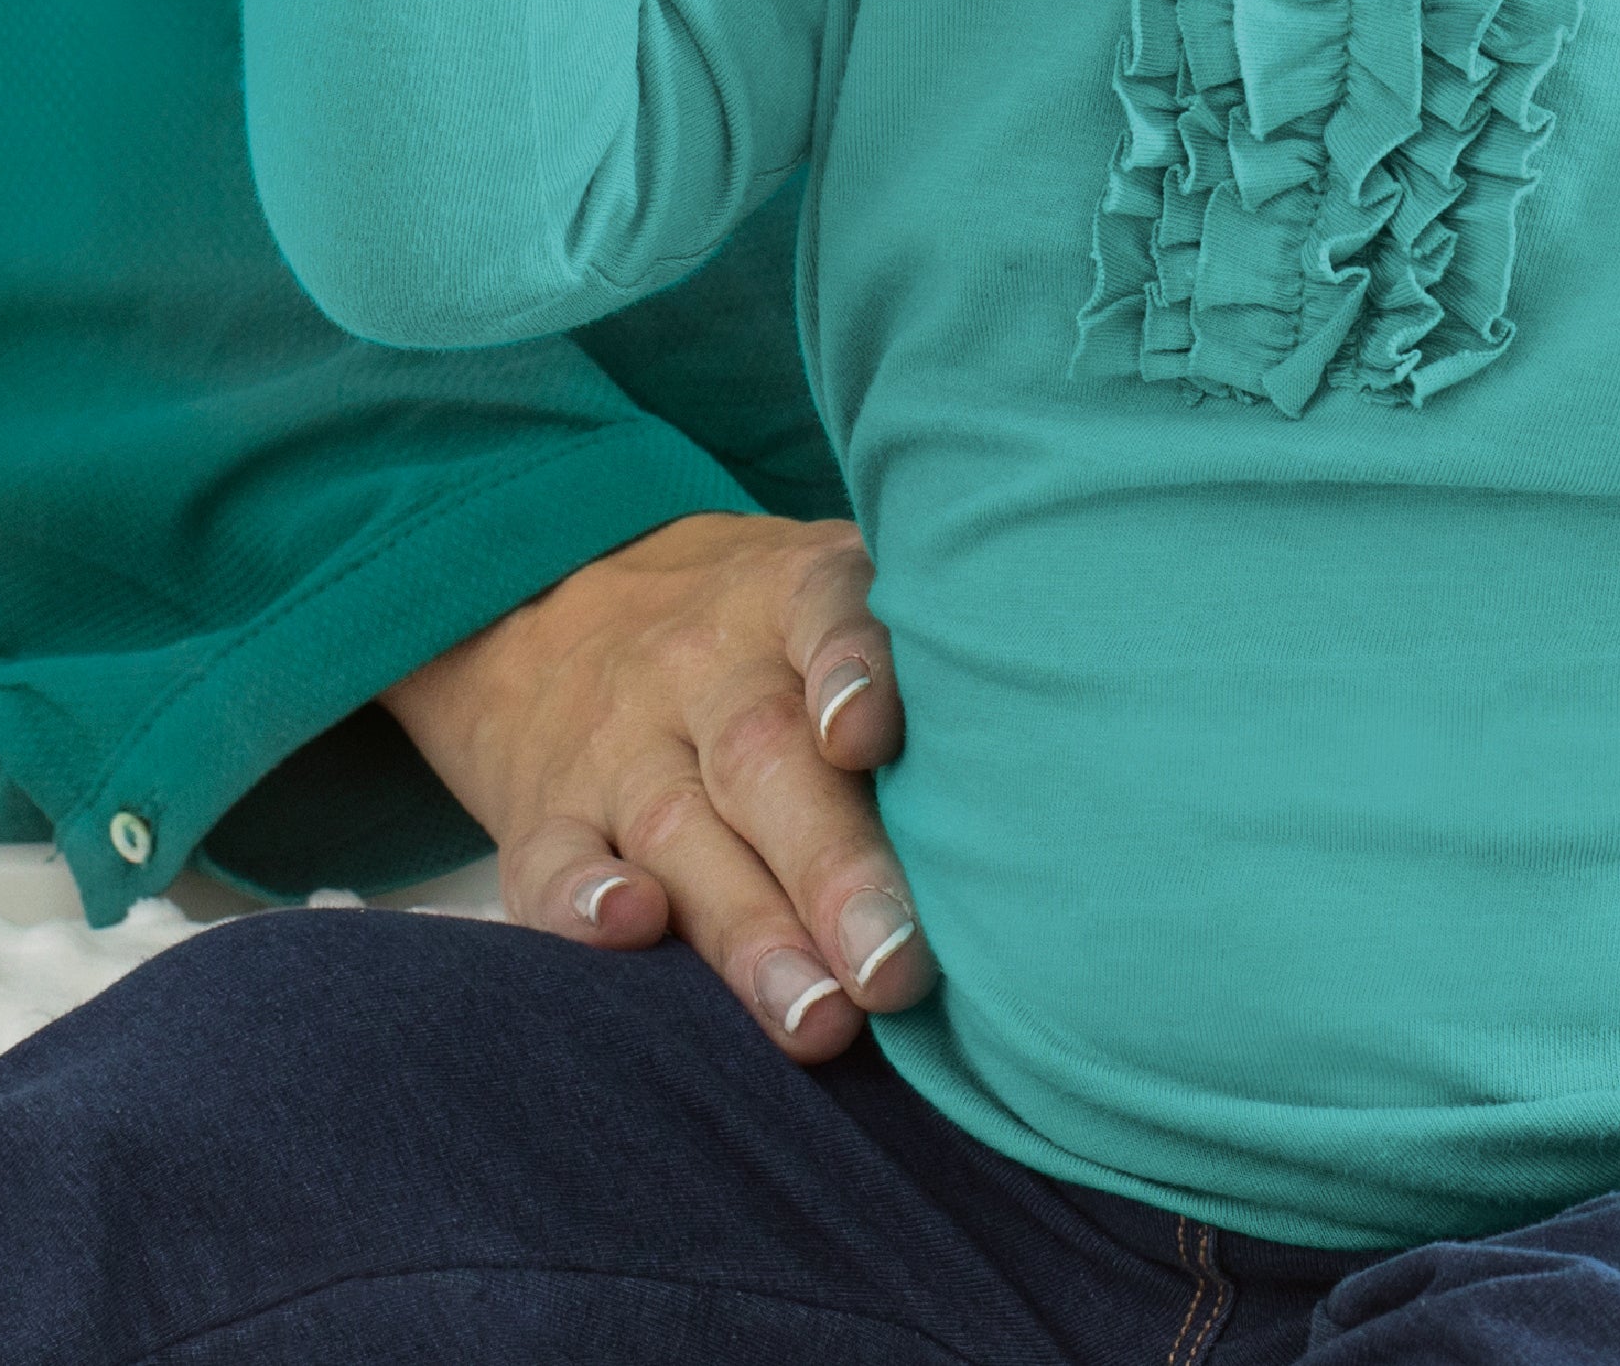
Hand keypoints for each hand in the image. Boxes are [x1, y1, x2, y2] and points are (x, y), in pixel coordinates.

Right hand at [377, 512, 928, 1060]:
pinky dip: (578, 905)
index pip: (825, 610)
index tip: (869, 739)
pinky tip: (627, 934)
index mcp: (786, 600)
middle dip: (834, 869)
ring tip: (816, 1021)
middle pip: (763, 756)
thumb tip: (1077, 789)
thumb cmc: (766, 641)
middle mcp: (699, 665)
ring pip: (676, 830)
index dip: (854, 666)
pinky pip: (548, 858)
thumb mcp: (832, 598)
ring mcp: (615, 741)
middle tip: (898, 970)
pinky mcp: (542, 810)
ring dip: (746, 932)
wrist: (552, 598)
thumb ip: (927, 671)